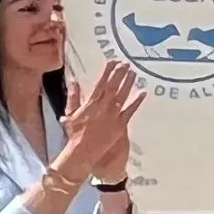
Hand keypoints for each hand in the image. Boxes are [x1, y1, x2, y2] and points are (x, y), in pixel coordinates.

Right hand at [59, 61, 145, 183]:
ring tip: (134, 73)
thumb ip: (72, 97)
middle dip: (120, 74)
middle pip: (113, 86)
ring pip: (123, 95)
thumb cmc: (75, 134)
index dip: (107, 72)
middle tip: (126, 63)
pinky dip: (137, 101)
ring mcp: (113, 115)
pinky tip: (143, 93)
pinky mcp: (121, 124)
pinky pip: (130, 110)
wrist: (83, 151)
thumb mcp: (70, 114)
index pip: (100, 83)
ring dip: (128, 83)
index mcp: (90, 103)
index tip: (113, 62)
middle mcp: (103, 106)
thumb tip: (73, 81)